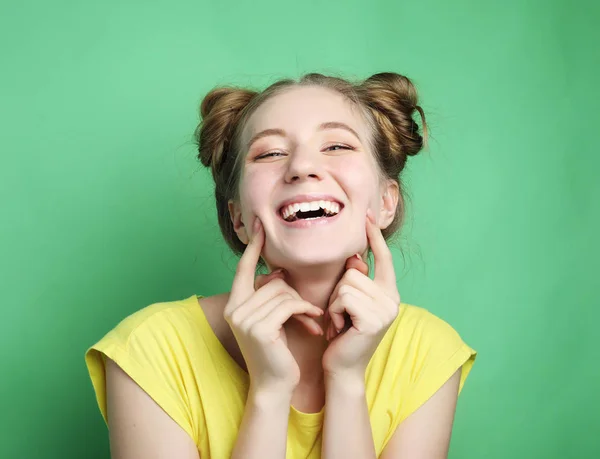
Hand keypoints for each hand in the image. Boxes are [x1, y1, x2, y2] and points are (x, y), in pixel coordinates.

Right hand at [224, 217, 323, 391]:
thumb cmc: (277, 350)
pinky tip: (313, 324)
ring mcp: (244, 319)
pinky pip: (289, 305)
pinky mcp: (259, 328)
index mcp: (235, 304)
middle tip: (307, 312)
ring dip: (303, 306)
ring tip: (312, 320)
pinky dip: (305, 312)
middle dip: (294, 295)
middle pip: (273, 282)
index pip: (244, 268)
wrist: (275, 384)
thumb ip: (271, 295)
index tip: (259, 224)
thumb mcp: (272, 319)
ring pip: (284, 293)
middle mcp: (234, 309)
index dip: (253, 247)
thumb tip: (278, 271)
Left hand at [322, 209, 400, 379]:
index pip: (383, 258)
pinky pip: (344, 297)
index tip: (367, 214)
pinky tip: (340, 328)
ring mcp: (386, 309)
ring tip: (340, 322)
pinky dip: (335, 311)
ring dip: (335, 303)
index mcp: (388, 293)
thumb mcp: (348, 302)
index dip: (374, 236)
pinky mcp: (375, 319)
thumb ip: (355, 280)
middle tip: (341, 315)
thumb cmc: (341, 333)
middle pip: (355, 271)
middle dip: (339, 291)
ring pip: (347, 283)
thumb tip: (356, 258)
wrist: (342, 367)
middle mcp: (393, 299)